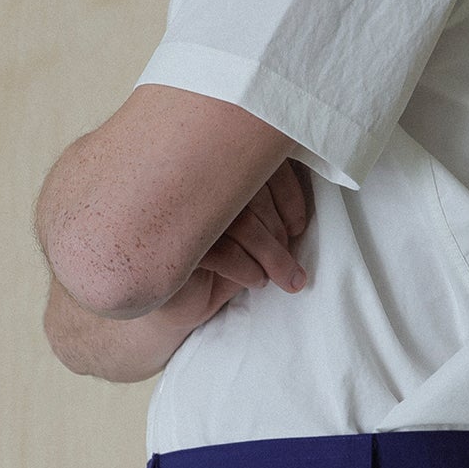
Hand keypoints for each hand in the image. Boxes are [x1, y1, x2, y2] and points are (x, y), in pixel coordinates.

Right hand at [155, 159, 315, 332]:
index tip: (298, 227)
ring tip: (281, 278)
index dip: (289, 193)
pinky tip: (255, 281)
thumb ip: (270, 211)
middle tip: (289, 266)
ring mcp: (177, 211)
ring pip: (242, 223)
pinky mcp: (168, 246)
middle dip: (279, 234)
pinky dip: (249, 269)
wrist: (181, 303)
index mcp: (213, 171)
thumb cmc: (221, 263)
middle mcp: (192, 184)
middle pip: (252, 195)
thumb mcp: (252, 235)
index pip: (257, 164)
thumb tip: (300, 216)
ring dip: (272, 256)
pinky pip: (223, 251)